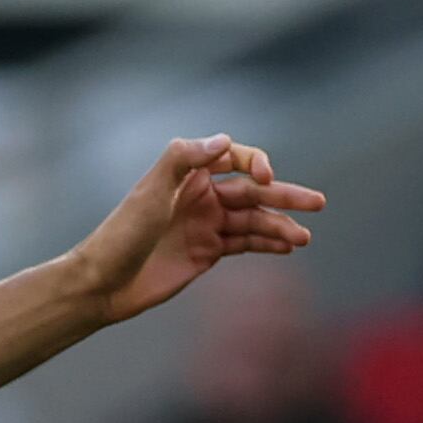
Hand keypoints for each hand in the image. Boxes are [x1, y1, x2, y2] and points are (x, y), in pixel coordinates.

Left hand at [69, 136, 324, 327]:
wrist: (104, 282)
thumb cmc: (123, 232)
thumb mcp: (151, 190)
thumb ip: (184, 159)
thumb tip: (224, 140)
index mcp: (188, 173)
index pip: (235, 158)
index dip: (255, 163)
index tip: (264, 178)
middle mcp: (201, 195)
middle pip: (253, 191)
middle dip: (285, 196)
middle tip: (318, 202)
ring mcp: (207, 224)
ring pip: (254, 220)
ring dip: (280, 226)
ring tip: (304, 237)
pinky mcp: (208, 252)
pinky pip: (245, 243)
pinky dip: (267, 244)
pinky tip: (287, 247)